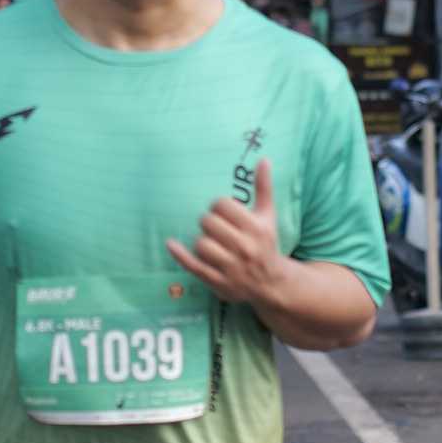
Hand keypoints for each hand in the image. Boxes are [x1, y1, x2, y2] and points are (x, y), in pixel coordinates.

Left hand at [166, 157, 285, 307]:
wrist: (271, 283)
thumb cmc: (266, 243)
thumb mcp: (267, 216)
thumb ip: (264, 188)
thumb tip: (263, 159)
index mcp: (256, 228)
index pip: (222, 205)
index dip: (219, 206)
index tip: (225, 213)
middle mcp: (244, 247)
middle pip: (208, 222)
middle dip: (209, 222)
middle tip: (217, 228)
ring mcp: (230, 267)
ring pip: (200, 243)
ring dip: (202, 239)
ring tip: (212, 242)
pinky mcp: (218, 281)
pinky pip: (193, 265)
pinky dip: (179, 254)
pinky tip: (171, 243)